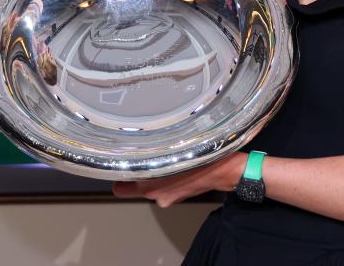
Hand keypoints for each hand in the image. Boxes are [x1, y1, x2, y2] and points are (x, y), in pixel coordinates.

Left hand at [112, 151, 247, 207]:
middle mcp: (154, 194)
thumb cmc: (203, 157)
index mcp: (149, 184)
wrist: (227, 172)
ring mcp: (166, 199)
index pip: (119, 187)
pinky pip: (165, 187)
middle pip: (133, 186)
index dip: (117, 176)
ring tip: (163, 156)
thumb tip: (138, 145)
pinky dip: (168, 178)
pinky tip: (177, 164)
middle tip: (139, 156)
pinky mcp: (178, 198)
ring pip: (150, 186)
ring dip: (154, 174)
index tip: (116, 163)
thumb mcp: (174, 149)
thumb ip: (153, 152)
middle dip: (136, 174)